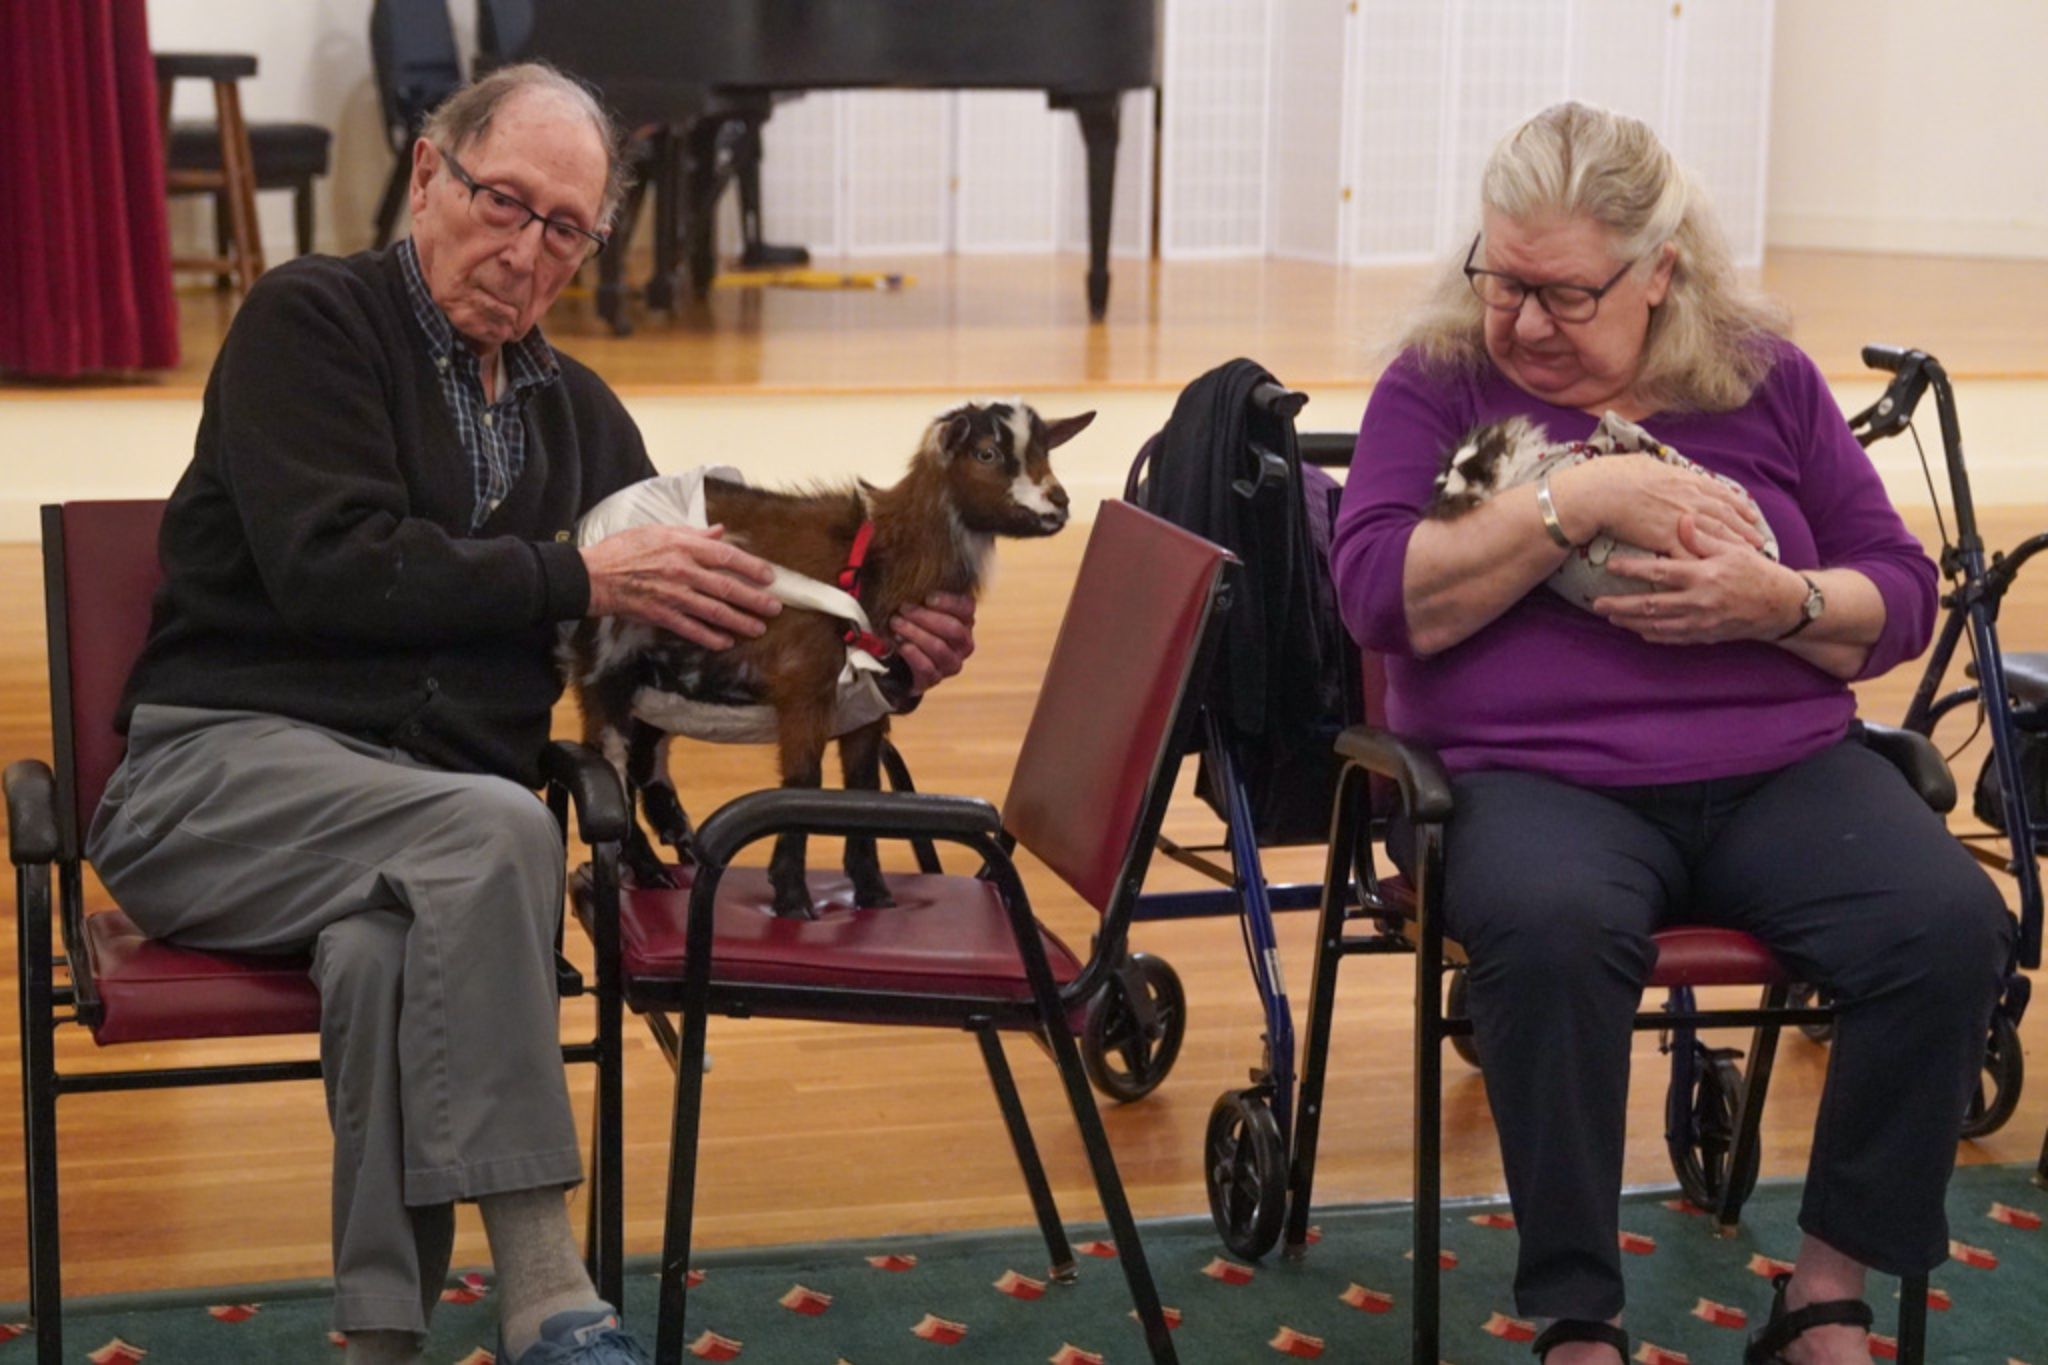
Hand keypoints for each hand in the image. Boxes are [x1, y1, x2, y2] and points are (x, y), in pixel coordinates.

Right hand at [581, 524, 779, 648]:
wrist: (592, 575)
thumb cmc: (624, 549)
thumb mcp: (659, 530)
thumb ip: (692, 533)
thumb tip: (719, 531)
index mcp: (683, 546)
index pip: (727, 557)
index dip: (752, 567)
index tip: (770, 577)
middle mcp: (682, 571)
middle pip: (727, 588)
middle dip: (755, 600)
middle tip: (775, 608)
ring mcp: (673, 595)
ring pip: (715, 612)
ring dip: (740, 622)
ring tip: (758, 629)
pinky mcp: (661, 615)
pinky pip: (692, 629)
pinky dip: (710, 637)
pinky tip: (726, 642)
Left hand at [889, 592, 976, 694]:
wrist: (901, 660)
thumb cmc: (913, 624)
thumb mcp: (920, 605)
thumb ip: (920, 591)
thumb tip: (903, 561)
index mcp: (965, 620)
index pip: (967, 608)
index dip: (949, 602)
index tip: (928, 597)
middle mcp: (964, 643)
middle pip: (953, 629)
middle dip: (926, 617)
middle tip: (903, 608)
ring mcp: (951, 663)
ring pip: (939, 648)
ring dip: (915, 633)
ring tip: (895, 623)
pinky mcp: (935, 678)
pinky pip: (926, 667)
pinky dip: (912, 654)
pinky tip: (900, 644)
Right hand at [1551, 455, 1765, 556]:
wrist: (1601, 491)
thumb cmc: (1616, 474)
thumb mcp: (1646, 463)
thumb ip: (1662, 469)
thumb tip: (1663, 468)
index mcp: (1686, 480)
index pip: (1721, 495)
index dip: (1739, 506)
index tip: (1751, 514)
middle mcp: (1690, 499)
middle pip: (1726, 517)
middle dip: (1745, 530)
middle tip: (1759, 541)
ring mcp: (1681, 520)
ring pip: (1716, 536)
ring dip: (1734, 547)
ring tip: (1748, 556)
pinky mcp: (1666, 538)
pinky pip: (1692, 553)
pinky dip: (1707, 563)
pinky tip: (1716, 571)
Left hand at [1593, 515, 1805, 643]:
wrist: (1780, 606)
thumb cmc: (1756, 571)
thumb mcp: (1733, 548)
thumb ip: (1703, 537)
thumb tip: (1682, 517)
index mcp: (1703, 575)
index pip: (1659, 572)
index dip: (1632, 570)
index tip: (1610, 566)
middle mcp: (1699, 602)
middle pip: (1649, 606)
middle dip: (1620, 606)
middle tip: (1596, 604)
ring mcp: (1700, 622)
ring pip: (1656, 626)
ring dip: (1630, 623)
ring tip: (1611, 617)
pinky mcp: (1705, 635)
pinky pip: (1672, 638)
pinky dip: (1652, 635)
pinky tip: (1637, 629)